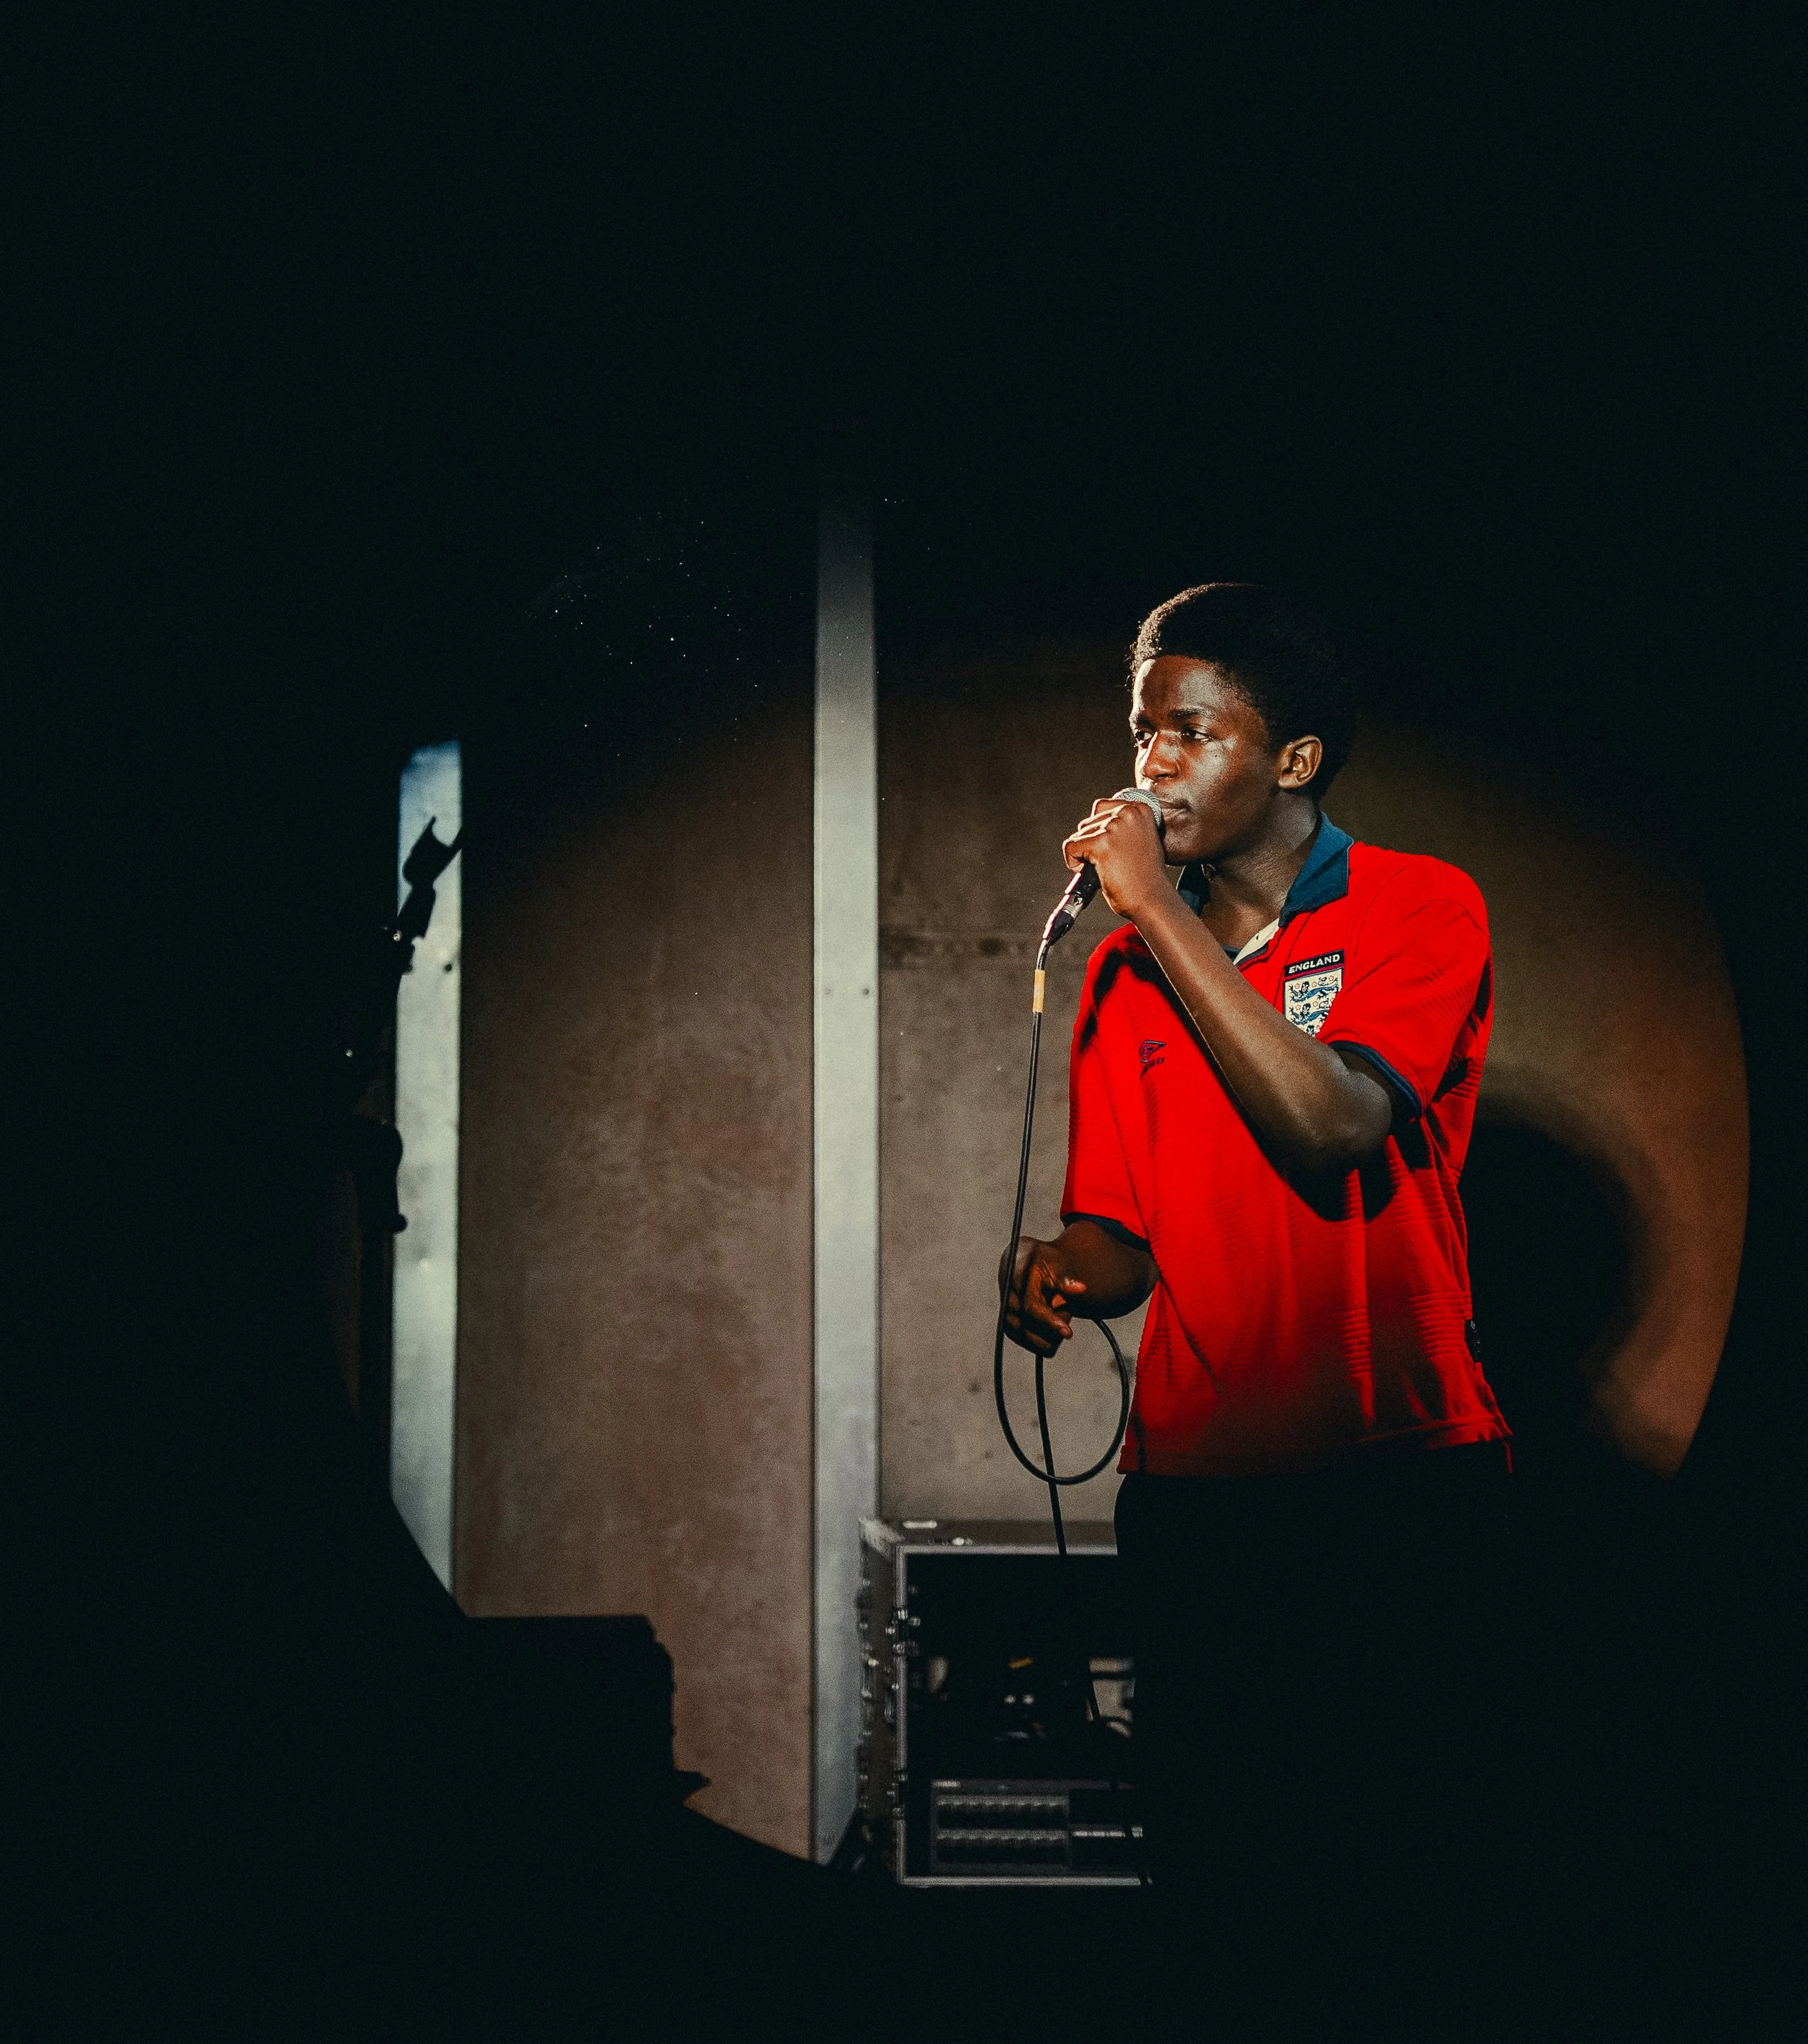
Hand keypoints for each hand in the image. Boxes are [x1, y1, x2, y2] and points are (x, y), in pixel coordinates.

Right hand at [1000, 1235, 1088, 1356]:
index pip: (1030, 1308)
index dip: (1050, 1321)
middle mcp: (1006, 1302)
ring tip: (1055, 1308)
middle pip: (1035, 1330)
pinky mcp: (1011, 1331)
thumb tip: (1081, 1289)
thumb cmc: (1042, 1262)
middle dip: (1057, 1322)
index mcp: (1014, 1280)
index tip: (1068, 1333)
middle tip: (1063, 1302)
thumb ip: (1066, 1278)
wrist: (1022, 1265)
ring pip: (1039, 1344)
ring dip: (1054, 1331)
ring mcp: (1007, 1318)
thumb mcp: (1055, 1263)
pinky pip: (1039, 1347)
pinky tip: (1050, 1319)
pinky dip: (1050, 1336)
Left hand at [1063, 794, 1166, 920]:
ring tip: (1105, 869)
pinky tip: (1092, 872)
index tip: (1111, 848)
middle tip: (1109, 863)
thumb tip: (1097, 823)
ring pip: (1079, 835)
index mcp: (1139, 809)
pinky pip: (1071, 847)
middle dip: (1091, 843)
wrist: (1151, 899)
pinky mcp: (1101, 843)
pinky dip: (1074, 863)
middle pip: (1088, 822)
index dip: (1099, 830)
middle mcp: (1128, 813)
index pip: (1101, 807)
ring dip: (1084, 854)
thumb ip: (1123, 826)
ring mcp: (1114, 827)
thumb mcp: (1140, 840)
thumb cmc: (1145, 877)